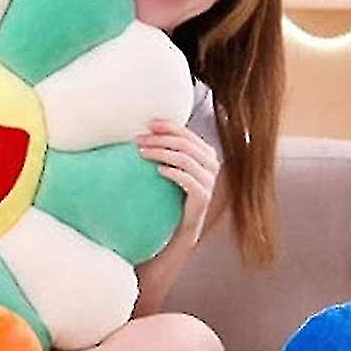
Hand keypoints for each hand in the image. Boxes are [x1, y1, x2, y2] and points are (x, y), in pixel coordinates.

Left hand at [136, 118, 218, 246]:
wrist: (181, 227)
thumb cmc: (173, 193)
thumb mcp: (173, 168)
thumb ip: (168, 150)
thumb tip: (145, 131)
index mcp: (205, 153)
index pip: (187, 134)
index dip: (169, 126)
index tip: (148, 124)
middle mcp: (211, 164)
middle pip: (185, 144)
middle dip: (161, 139)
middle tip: (139, 140)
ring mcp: (209, 181)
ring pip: (186, 159)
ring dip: (162, 153)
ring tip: (143, 153)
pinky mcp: (203, 197)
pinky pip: (189, 180)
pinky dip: (173, 172)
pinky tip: (158, 170)